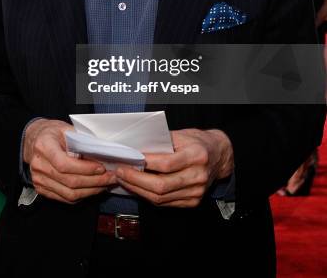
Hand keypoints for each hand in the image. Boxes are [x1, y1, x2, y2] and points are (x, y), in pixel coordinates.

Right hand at [23, 118, 116, 203]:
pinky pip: (64, 198)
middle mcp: (39, 165)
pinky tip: (93, 189)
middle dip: (94, 181)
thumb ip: (80, 140)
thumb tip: (100, 153)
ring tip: (105, 184)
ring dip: (91, 191)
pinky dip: (82, 195)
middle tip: (111, 178)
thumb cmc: (52, 132)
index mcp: (44, 147)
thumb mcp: (65, 128)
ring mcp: (39, 180)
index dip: (85, 169)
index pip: (64, 164)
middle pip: (69, 181)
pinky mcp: (41, 189)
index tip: (102, 168)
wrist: (33, 140)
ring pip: (69, 193)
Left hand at [115, 128, 233, 207]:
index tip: (130, 159)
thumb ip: (161, 142)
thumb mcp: (182, 135)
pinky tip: (137, 188)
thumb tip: (135, 148)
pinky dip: (148, 196)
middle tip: (120, 172)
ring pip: (161, 197)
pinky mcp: (193, 202)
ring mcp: (196, 192)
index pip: (167, 163)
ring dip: (138, 190)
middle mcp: (198, 176)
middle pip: (161, 185)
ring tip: (124, 180)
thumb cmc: (197, 142)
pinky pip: (165, 203)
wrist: (219, 155)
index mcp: (197, 156)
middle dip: (136, 179)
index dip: (146, 163)